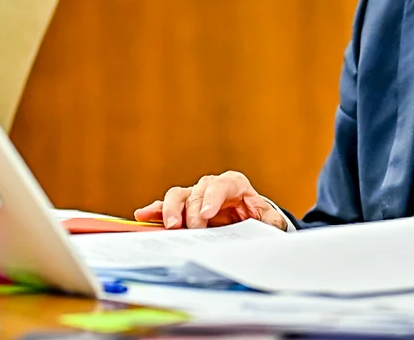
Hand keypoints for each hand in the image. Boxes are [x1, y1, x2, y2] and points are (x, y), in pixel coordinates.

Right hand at [133, 171, 287, 230]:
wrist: (249, 220)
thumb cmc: (258, 216)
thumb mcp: (269, 219)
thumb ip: (270, 220)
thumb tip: (270, 224)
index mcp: (233, 184)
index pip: (221, 185)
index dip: (212, 198)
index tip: (206, 214)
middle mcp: (211, 186)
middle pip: (197, 191)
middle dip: (192, 211)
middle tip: (190, 228)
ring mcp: (194, 196)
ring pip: (178, 195)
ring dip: (170, 209)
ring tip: (168, 225)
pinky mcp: (182, 208)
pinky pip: (165, 206)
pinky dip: (154, 210)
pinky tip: (143, 216)